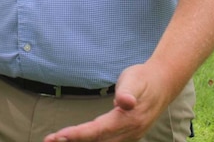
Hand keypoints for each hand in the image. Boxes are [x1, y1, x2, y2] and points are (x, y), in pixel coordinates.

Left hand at [42, 64, 168, 141]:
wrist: (164, 83)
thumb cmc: (144, 78)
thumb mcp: (134, 79)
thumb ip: (127, 91)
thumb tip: (125, 102)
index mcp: (128, 119)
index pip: (98, 131)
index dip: (78, 135)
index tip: (59, 136)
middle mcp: (129, 132)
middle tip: (50, 140)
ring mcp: (130, 136)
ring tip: (58, 141)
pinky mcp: (128, 136)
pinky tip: (78, 140)